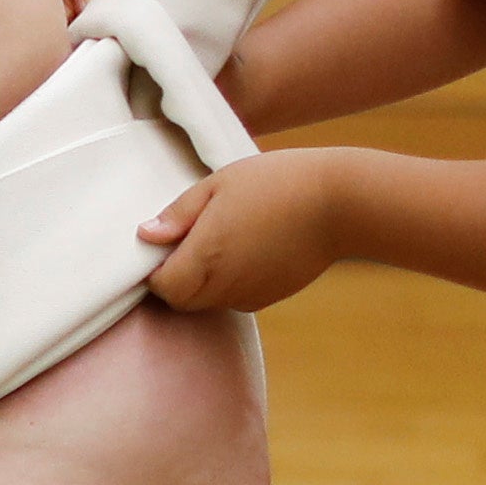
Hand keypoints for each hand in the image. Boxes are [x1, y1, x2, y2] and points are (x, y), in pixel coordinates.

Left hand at [137, 149, 342, 314]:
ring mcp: (251, 294)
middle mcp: (226, 285)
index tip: (161, 244)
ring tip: (220, 238)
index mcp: (207, 256)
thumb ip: (179, 214)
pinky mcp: (271, 296)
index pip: (162, 287)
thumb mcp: (219, 184)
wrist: (339, 203)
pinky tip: (245, 248)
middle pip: (182, 300)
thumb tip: (146, 235)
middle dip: (175, 278)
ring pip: (208, 302)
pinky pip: (235, 298)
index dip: (154, 269)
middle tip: (186, 240)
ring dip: (201, 281)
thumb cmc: (277, 183)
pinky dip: (228, 282)